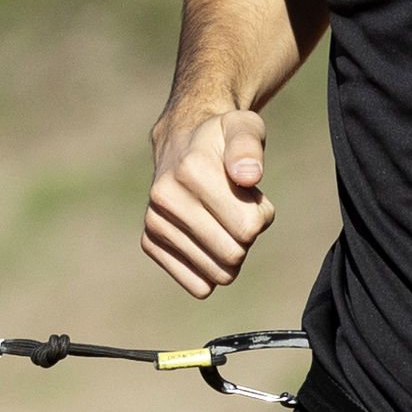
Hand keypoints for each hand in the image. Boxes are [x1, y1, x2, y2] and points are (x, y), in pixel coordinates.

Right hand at [143, 107, 273, 298]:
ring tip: (223, 221)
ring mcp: (155, 222)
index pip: (248, 228)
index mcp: (191, 170)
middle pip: (233, 255)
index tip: (252, 195)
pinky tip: (209, 241)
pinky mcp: (150, 241)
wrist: (180, 141)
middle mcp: (165, 197)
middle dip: (246, 236)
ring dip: (230, 252)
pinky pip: (198, 285)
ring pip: (217, 274)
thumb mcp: (243, 126)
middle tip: (239, 210)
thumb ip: (249, 145)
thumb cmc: (222, 139)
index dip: (261, 214)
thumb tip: (248, 175)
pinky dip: (211, 270)